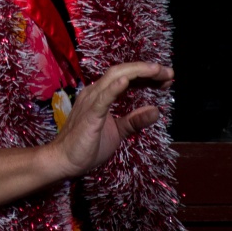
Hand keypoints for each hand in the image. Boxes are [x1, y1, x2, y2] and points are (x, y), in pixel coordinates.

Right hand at [44, 61, 173, 178]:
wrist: (63, 162)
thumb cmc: (86, 147)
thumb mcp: (118, 132)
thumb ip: (134, 121)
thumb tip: (156, 111)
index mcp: (101, 95)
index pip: (126, 77)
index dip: (146, 75)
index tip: (166, 78)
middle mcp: (95, 92)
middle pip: (122, 71)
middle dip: (147, 69)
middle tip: (168, 72)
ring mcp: (91, 101)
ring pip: (114, 78)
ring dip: (137, 72)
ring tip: (156, 71)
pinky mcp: (89, 115)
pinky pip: (102, 99)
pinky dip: (114, 88)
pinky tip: (126, 82)